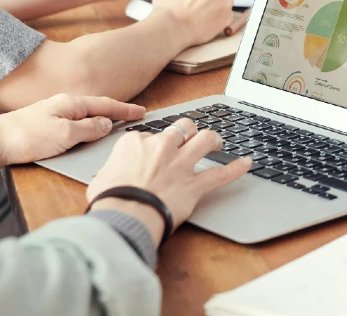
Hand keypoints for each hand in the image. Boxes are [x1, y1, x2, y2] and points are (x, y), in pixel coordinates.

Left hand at [0, 94, 144, 165]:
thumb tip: (106, 124)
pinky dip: (85, 132)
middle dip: (116, 113)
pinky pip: (72, 128)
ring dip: (100, 123)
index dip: (125, 110)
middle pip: (96, 109)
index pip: (106, 105)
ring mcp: (51, 117)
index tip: (142, 112)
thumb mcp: (64, 134)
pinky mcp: (42, 130)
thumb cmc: (25, 137)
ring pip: (84, 119)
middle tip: (134, 118)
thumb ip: (88, 129)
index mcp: (70, 103)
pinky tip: (86, 139)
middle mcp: (62, 106)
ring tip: (115, 129)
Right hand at [86, 118, 250, 244]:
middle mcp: (161, 148)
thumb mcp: (100, 179)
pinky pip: (220, 174)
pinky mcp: (193, 185)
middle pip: (181, 128)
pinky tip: (247, 163)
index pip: (150, 135)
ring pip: (204, 140)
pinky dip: (236, 169)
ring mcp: (180, 164)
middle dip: (188, 130)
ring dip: (213, 139)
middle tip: (190, 136)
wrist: (124, 217)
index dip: (153, 143)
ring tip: (217, 141)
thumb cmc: (110, 201)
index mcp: (135, 143)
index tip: (154, 152)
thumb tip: (110, 177)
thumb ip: (110, 171)